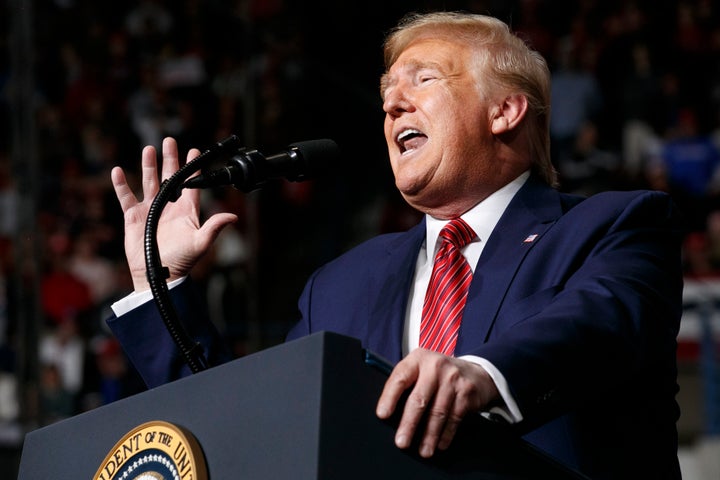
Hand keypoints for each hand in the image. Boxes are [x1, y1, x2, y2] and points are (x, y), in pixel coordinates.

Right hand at [111, 137, 237, 290]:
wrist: (158, 275)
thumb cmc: (181, 261)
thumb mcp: (200, 243)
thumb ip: (214, 227)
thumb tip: (233, 217)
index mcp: (186, 211)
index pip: (191, 185)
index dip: (193, 169)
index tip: (194, 151)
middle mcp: (169, 207)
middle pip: (170, 177)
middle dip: (170, 159)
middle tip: (169, 141)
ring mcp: (150, 210)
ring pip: (149, 182)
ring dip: (148, 166)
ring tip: (149, 149)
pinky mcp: (134, 217)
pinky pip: (126, 197)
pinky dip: (121, 185)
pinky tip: (118, 170)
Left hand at [376, 348, 499, 457]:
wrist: (475, 373)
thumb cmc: (440, 375)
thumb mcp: (422, 370)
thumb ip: (407, 385)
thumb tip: (388, 414)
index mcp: (418, 359)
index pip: (400, 378)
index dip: (390, 397)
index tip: (382, 415)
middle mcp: (435, 366)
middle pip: (419, 399)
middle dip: (409, 424)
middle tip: (402, 442)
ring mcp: (452, 378)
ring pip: (438, 412)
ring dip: (429, 436)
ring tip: (423, 450)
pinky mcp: (466, 392)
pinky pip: (454, 417)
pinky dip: (446, 434)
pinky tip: (440, 444)